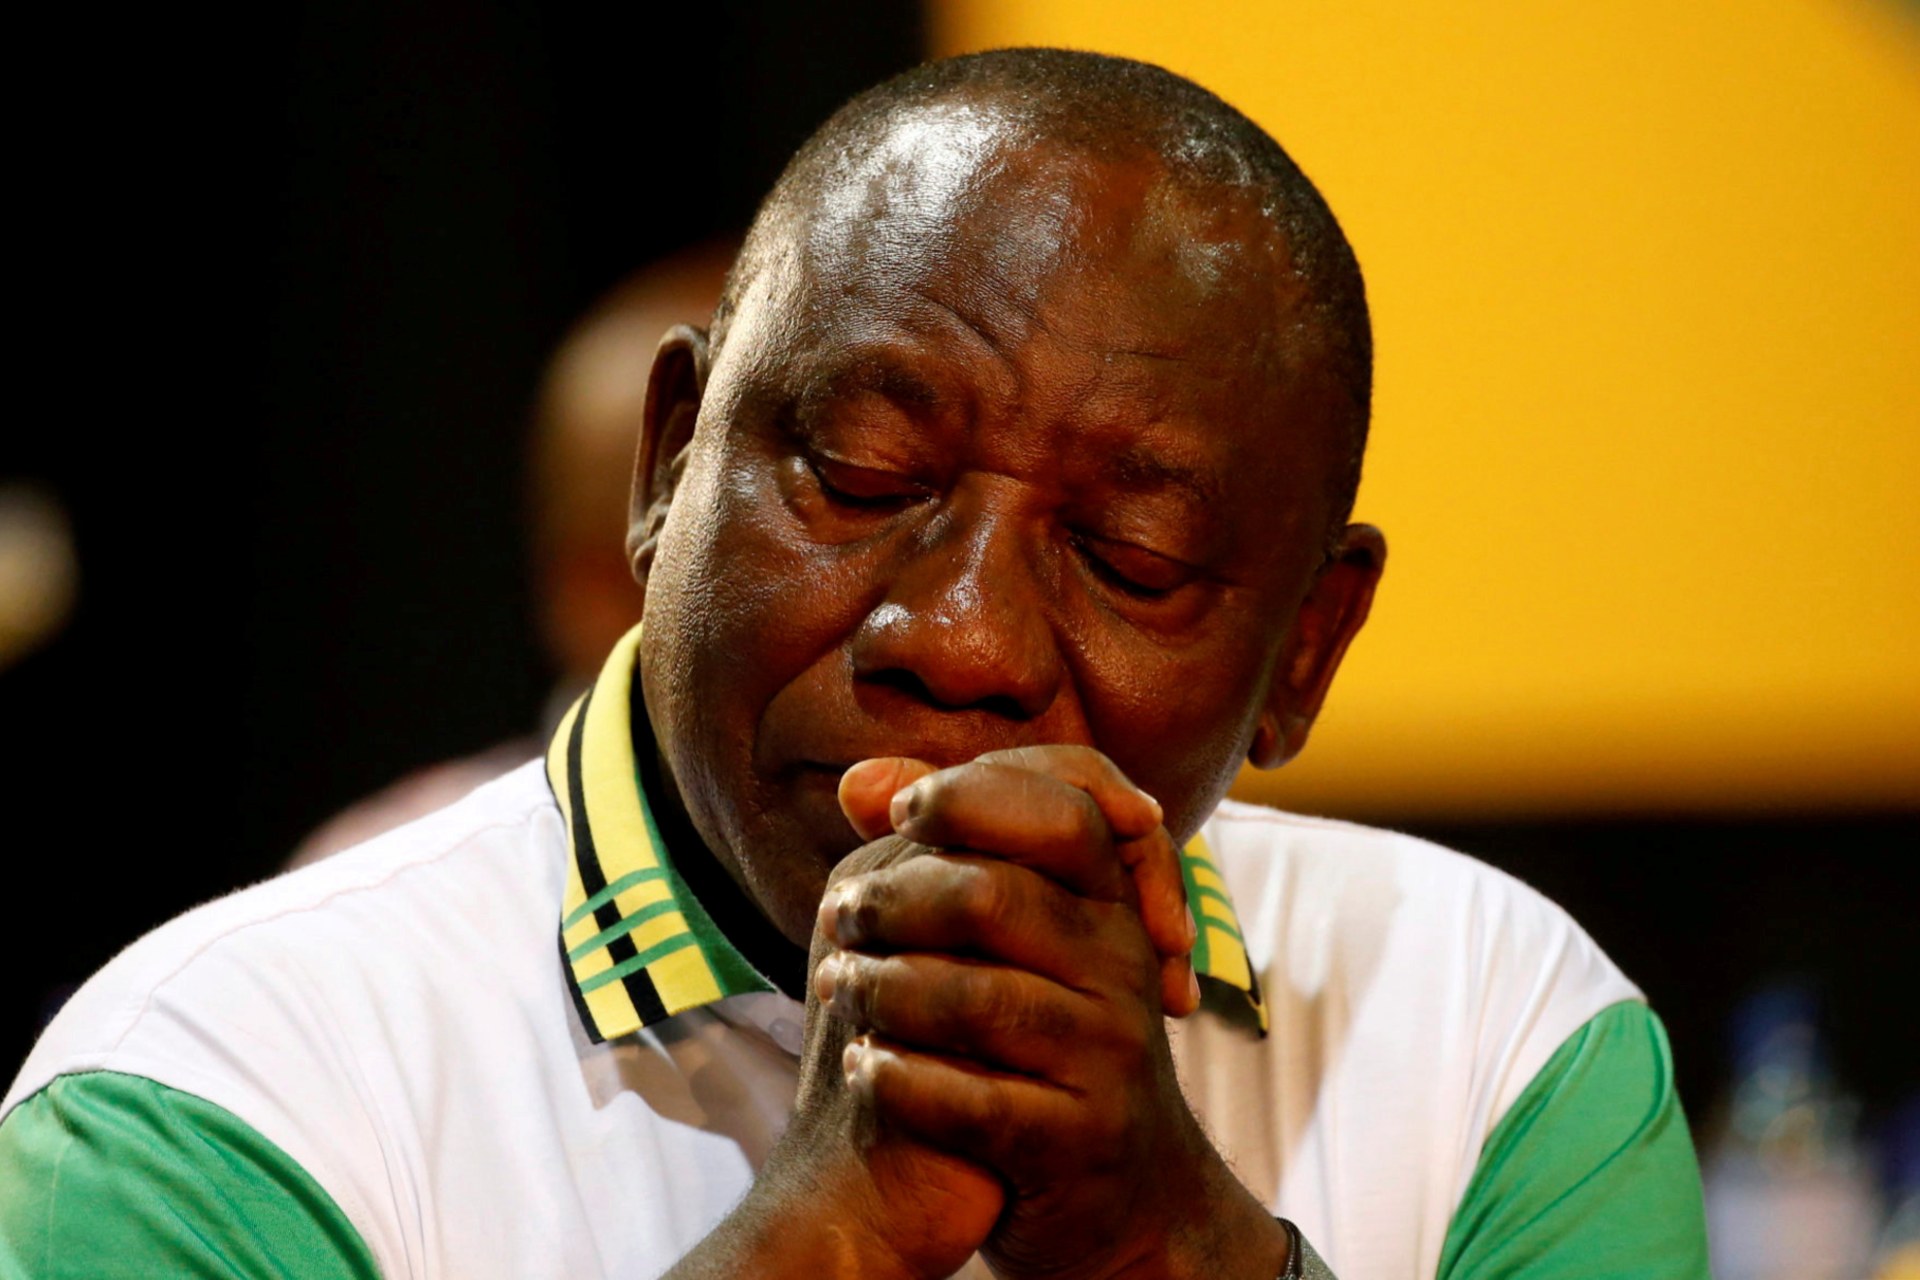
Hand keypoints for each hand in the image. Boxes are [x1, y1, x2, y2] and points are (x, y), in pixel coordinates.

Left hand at [818, 747, 1287, 1279]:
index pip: (1064, 812)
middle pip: (996, 897)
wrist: (1115, 1193)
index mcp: (1112, 907)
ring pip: (976, 999)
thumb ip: (946, 852)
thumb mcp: (1015, 943)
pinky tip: (862, 1066)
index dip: (971, 797)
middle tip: (837, 915)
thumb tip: (855, 781)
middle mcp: (1125, 970)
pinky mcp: (1080, 1140)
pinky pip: (975, 1101)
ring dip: (880, 990)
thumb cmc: (1037, 1043)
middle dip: (894, 901)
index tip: (895, 815)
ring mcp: (1110, 1057)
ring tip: (834, 988)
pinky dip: (901, 1079)